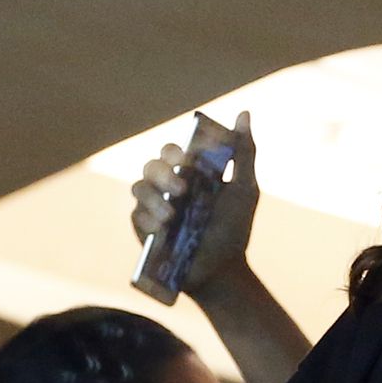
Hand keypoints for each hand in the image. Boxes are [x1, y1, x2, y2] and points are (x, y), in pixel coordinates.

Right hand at [130, 111, 258, 299]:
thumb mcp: (245, 188)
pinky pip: (136, 216)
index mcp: (189, 172)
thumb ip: (244, 152)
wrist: (223, 269)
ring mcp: (154, 207)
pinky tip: (163, 229)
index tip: (191, 161)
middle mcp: (167, 186)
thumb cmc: (235, 227)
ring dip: (155, 198)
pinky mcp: (144, 229)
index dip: (177, 152)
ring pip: (139, 187)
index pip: (173, 151)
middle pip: (152, 165)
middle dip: (164, 173)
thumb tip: (244, 113)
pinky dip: (148, 219)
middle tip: (183, 189)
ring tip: (173, 215)